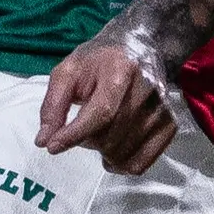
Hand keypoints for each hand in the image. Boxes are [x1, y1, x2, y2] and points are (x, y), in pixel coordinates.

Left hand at [37, 34, 180, 173]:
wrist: (140, 48)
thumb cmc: (98, 61)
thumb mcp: (68, 72)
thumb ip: (53, 105)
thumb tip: (44, 141)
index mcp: (120, 70)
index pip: (101, 112)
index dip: (75, 134)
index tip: (53, 147)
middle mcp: (147, 90)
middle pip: (111, 135)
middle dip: (85, 141)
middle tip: (78, 130)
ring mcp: (162, 110)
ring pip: (123, 152)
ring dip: (102, 153)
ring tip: (97, 135)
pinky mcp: (169, 125)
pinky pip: (142, 162)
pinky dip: (121, 165)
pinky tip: (112, 154)